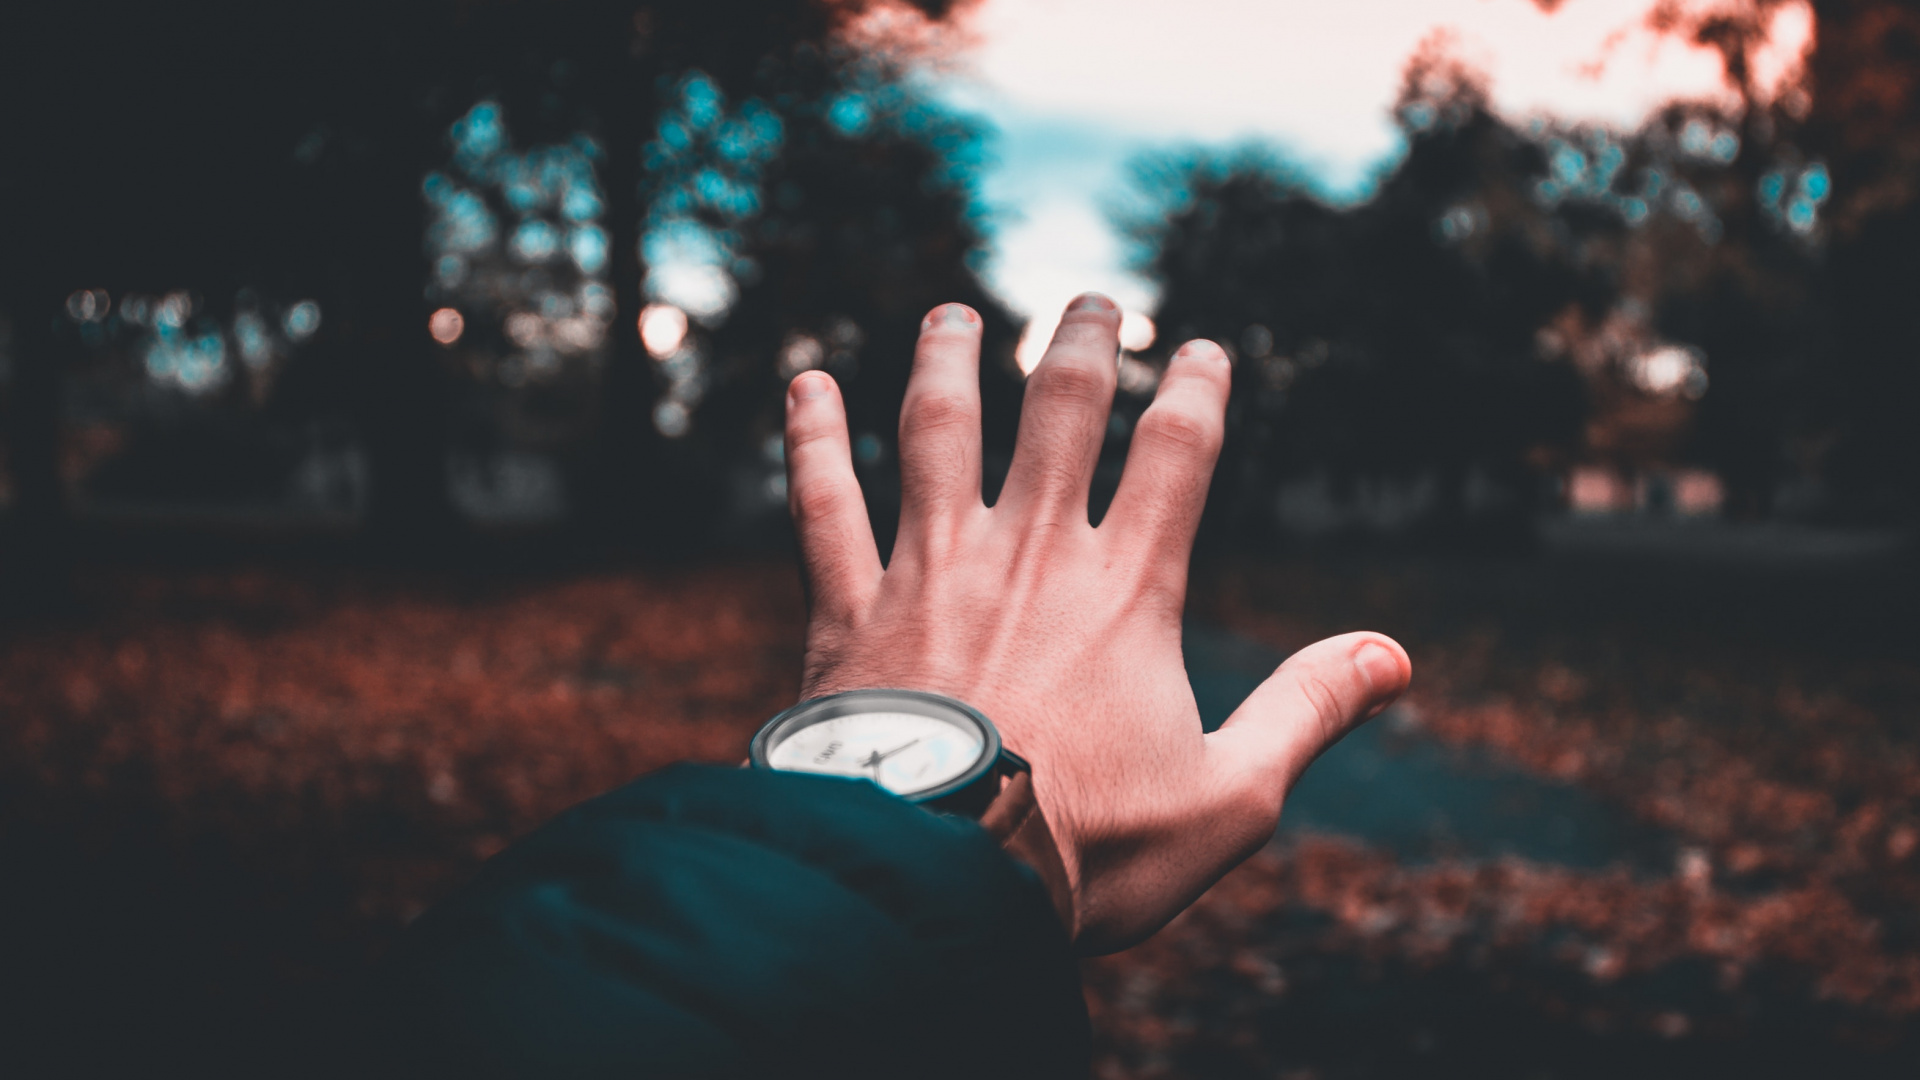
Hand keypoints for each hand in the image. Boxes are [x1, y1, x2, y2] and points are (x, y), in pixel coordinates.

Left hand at [782, 293, 1410, 952]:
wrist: (939, 883)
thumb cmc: (1088, 850)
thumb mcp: (1230, 796)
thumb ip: (1308, 710)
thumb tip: (1395, 654)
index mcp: (1126, 591)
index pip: (1178, 455)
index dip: (1197, 391)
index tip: (1203, 350)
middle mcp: (1030, 554)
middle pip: (1060, 413)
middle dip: (1080, 348)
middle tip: (1089, 304)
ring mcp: (931, 570)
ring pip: (938, 432)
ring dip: (947, 363)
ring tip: (953, 314)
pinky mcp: (849, 608)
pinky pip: (824, 504)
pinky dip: (811, 439)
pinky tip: (804, 383)